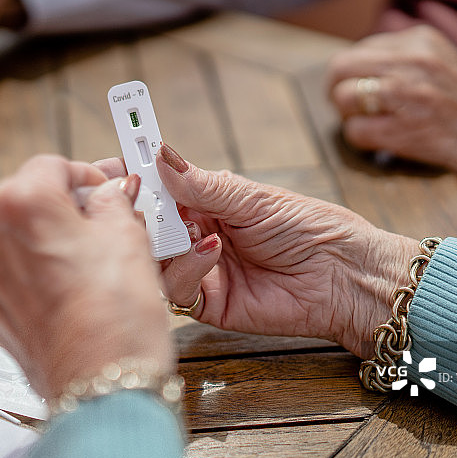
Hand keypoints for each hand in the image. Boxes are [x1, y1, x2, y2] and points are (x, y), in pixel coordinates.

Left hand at [0, 155, 171, 399]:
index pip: (52, 166)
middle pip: (26, 198)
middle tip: (103, 222)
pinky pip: (6, 268)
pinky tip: (68, 284)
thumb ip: (113, 201)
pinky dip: (33, 268)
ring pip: (15, 235)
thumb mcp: (129, 237)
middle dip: (64, 206)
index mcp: (20, 202)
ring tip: (88, 258)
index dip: (86, 175)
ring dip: (47, 237)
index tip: (106, 190)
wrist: (100, 386)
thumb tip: (110, 191)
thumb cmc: (116, 315)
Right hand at [96, 145, 418, 358]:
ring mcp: (200, 271)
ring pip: (153, 260)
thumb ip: (203, 184)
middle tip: (130, 197)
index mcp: (207, 204)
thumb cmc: (309, 229)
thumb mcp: (254, 199)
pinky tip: (213, 251)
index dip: (135, 177)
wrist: (344, 277)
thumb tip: (159, 153)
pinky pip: (177, 289)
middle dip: (136, 211)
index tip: (112, 162)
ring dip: (161, 241)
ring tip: (188, 228)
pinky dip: (186, 268)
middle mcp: (197, 236)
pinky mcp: (208, 304)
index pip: (159, 189)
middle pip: (148, 226)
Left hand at [326, 25, 456, 209]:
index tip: (362, 91)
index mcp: (420, 40)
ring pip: (343, 99)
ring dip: (350, 118)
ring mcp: (407, 95)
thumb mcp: (442, 64)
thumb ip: (403, 61)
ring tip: (371, 126)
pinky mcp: (403, 130)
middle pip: (340, 70)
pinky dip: (362, 142)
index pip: (358, 51)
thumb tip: (358, 73)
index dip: (352, 76)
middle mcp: (411, 62)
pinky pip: (355, 132)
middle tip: (352, 111)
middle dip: (338, 93)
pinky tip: (382, 144)